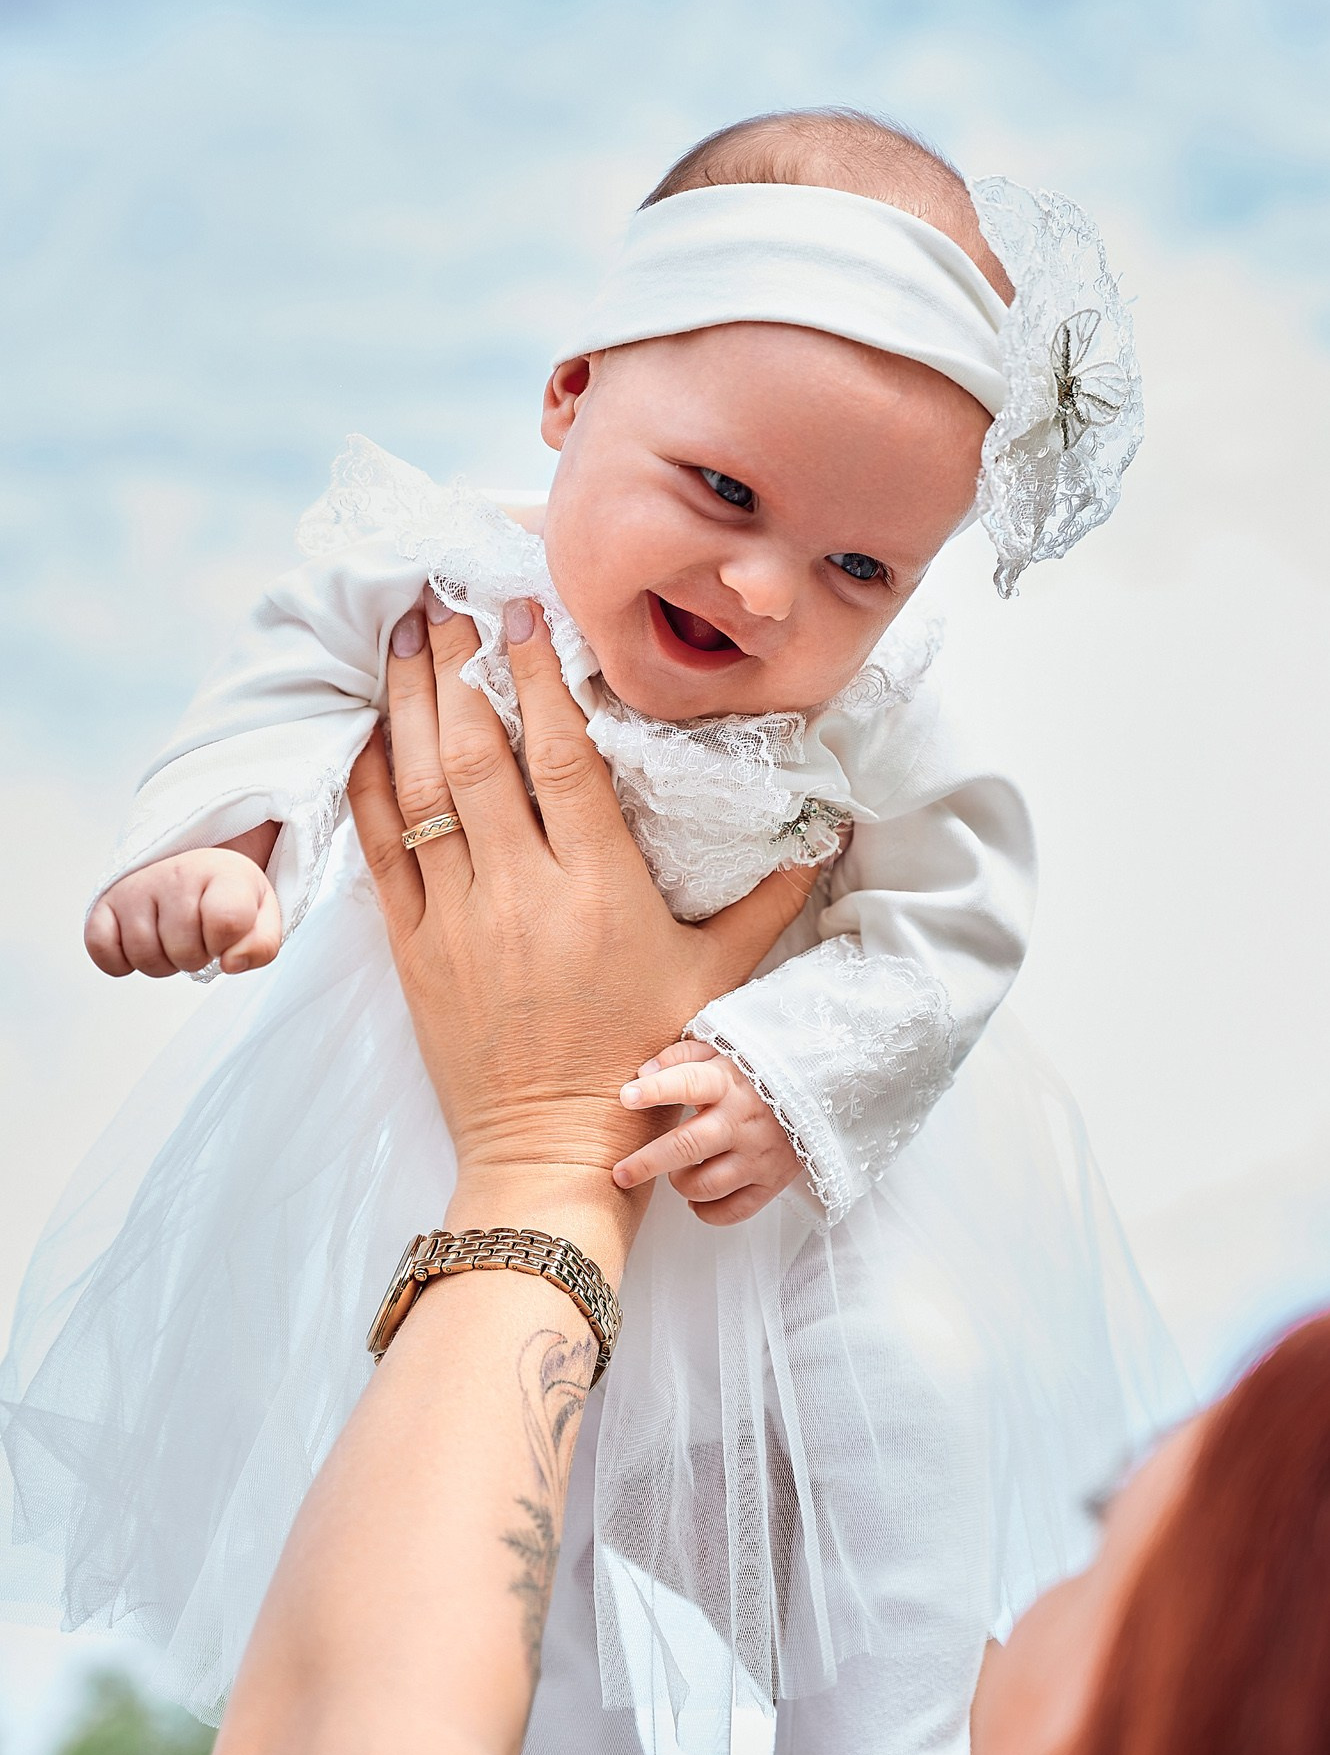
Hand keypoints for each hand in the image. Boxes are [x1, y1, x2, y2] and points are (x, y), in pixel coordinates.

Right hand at [84, 846, 281, 977]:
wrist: (193, 868)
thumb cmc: (227, 897)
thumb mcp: (262, 916)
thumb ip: (261, 945)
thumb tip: (231, 963)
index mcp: (223, 873)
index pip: (227, 921)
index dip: (230, 944)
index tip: (229, 935)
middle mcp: (176, 873)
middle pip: (185, 951)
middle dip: (196, 958)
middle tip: (199, 937)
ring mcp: (137, 886)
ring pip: (145, 957)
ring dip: (163, 963)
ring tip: (173, 939)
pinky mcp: (106, 902)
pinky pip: (101, 950)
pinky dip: (119, 961)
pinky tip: (142, 944)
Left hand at [346, 597, 819, 1261]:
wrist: (551, 1153)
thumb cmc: (642, 1062)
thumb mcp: (718, 977)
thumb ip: (772, 899)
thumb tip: (826, 831)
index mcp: (599, 886)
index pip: (563, 753)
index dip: (539, 673)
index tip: (524, 611)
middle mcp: (522, 890)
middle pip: (480, 753)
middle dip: (459, 666)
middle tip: (446, 601)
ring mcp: (458, 918)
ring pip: (423, 789)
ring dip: (408, 707)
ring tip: (403, 640)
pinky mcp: (412, 950)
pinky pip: (381, 852)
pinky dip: (371, 787)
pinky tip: (370, 734)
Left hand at [613, 1038, 801, 1223]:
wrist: (816, 1089)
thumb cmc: (756, 1071)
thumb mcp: (722, 1050)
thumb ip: (680, 1057)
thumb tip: (641, 1075)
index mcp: (728, 1082)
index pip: (687, 1084)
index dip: (654, 1091)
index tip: (625, 1098)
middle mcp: (742, 1121)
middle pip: (686, 1147)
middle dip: (646, 1163)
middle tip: (621, 1173)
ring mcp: (759, 1155)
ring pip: (705, 1185)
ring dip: (681, 1184)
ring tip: (678, 1173)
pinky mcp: (772, 1182)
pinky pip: (732, 1211)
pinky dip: (706, 1211)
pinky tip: (697, 1198)